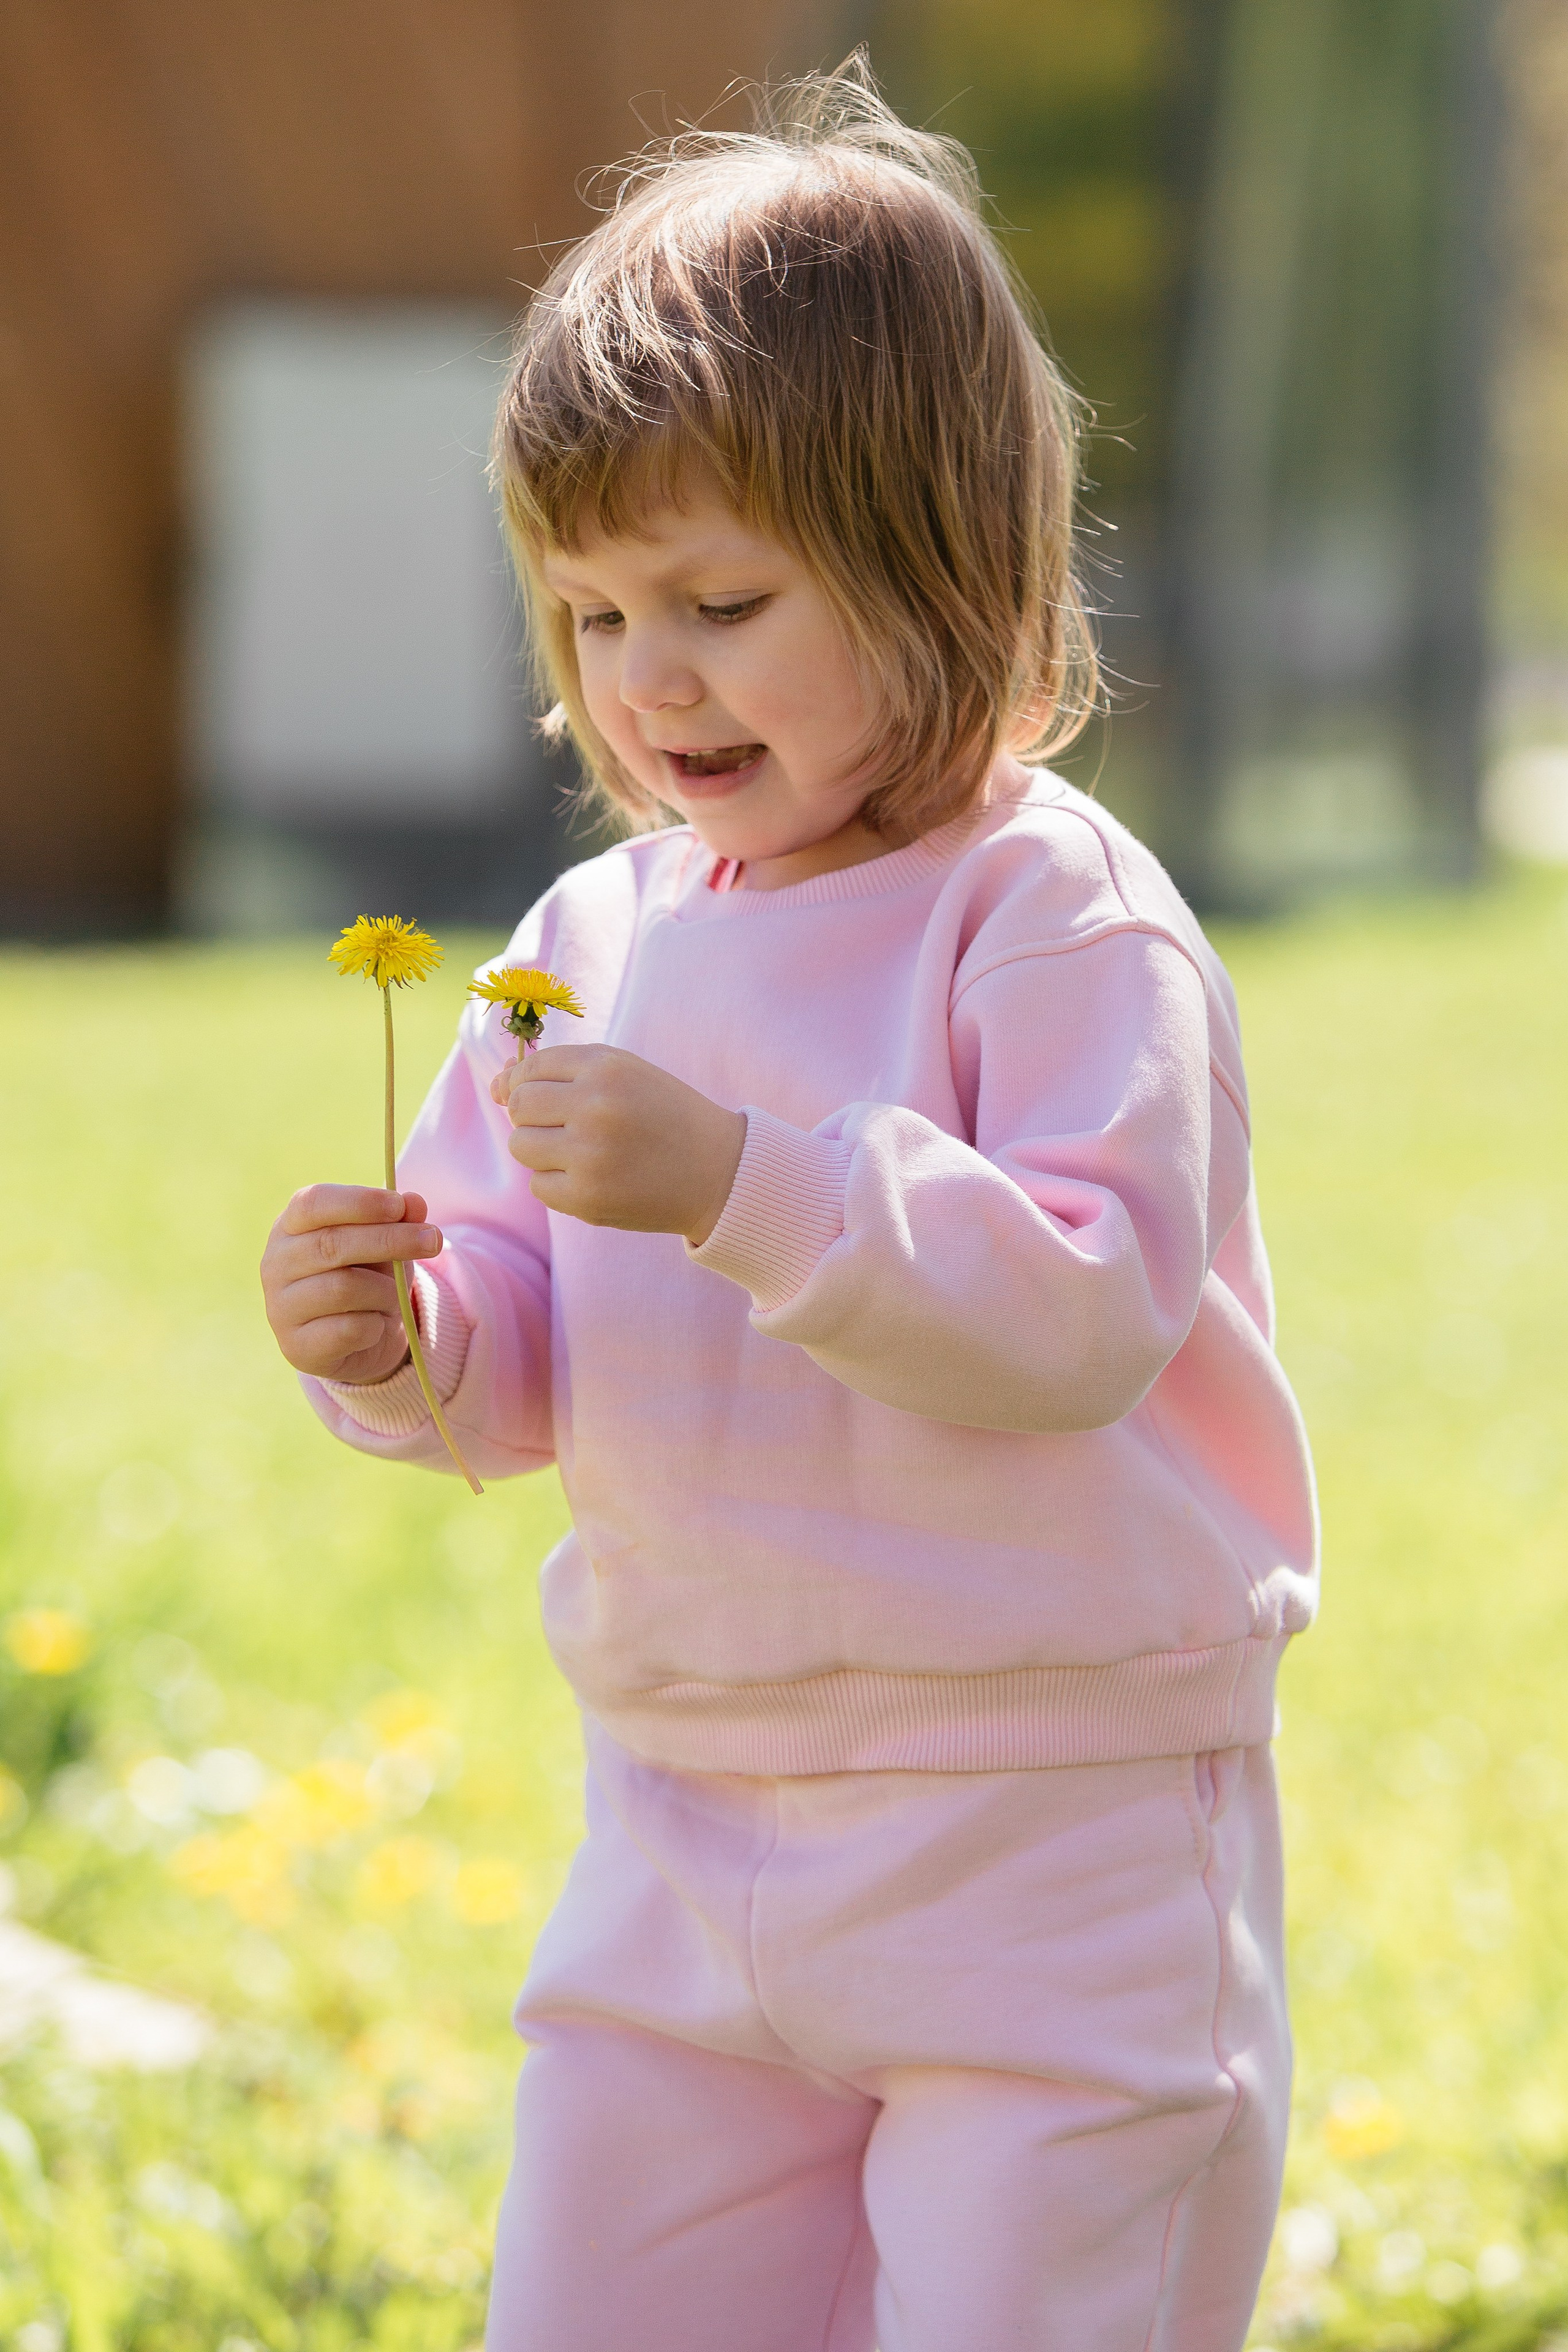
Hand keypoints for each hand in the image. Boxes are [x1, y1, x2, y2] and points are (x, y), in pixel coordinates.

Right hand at [261, 1185, 442, 1382]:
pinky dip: (375, 1325)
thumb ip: (399, 1219)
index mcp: (290, 1225)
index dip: (358, 1202)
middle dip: (390, 1239)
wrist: (359, 1339)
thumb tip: (414, 1203)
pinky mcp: (296, 1346)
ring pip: (343, 1288)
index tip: (399, 1205)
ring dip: (385, 1290)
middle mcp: (276, 1264)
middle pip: (332, 1244)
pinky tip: (375, 1325)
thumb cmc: (369, 1276)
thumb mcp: (388, 1241)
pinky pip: (349, 1329)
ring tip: (394, 1296)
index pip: (313, 1203)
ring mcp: (280, 1307)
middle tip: (433, 1240)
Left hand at [490, 1045, 744, 1244]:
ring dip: (542, 1150)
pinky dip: (558, 1184)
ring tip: (581, 1153)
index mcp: (606, 1068)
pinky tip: (593, 1179)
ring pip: (521, 1146)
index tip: (539, 1097)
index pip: (530, 1069)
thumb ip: (564, 1071)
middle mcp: (595, 1107)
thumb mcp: (626, 1074)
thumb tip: (497, 1084)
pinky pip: (539, 1186)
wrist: (719, 1172)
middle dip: (533, 1116)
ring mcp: (589, 1155)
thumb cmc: (666, 1117)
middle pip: (519, 1106)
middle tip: (568, 1127)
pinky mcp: (587, 1199)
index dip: (523, 1083)